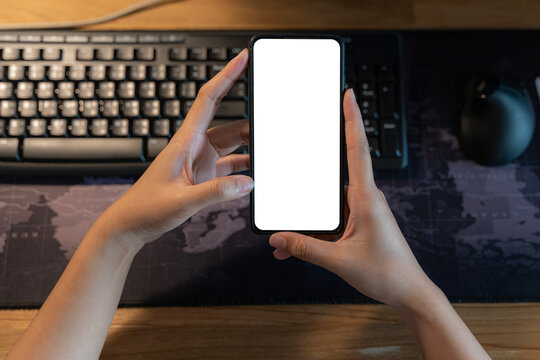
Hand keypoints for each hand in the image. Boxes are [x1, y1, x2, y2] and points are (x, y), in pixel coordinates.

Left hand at [94, 49, 252, 247]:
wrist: (131, 225)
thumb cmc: (145, 208)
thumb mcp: (182, 201)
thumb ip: (216, 192)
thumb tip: (248, 183)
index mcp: (185, 142)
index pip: (209, 99)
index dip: (227, 76)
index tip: (242, 58)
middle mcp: (195, 147)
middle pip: (230, 125)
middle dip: (252, 125)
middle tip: (273, 127)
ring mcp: (200, 161)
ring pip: (233, 145)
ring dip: (251, 148)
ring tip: (269, 153)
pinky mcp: (204, 175)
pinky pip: (230, 165)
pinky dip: (244, 168)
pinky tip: (255, 174)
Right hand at [269, 89, 433, 308]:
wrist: (409, 293)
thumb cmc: (387, 273)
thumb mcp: (339, 260)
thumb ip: (305, 248)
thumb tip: (278, 237)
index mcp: (367, 198)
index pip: (357, 149)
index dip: (352, 120)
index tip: (348, 95)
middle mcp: (366, 200)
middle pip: (334, 175)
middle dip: (311, 175)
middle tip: (296, 159)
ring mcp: (364, 212)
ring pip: (328, 203)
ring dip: (308, 217)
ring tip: (287, 233)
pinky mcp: (360, 225)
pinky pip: (333, 220)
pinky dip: (315, 231)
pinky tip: (296, 246)